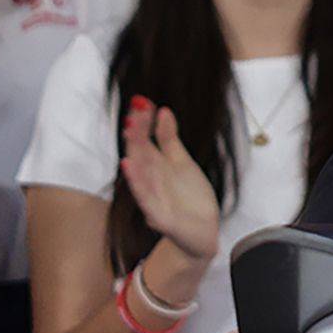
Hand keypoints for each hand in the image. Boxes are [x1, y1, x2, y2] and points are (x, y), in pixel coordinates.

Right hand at [119, 97, 222, 261]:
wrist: (202, 231)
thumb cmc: (189, 198)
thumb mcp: (181, 162)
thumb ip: (169, 138)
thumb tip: (162, 110)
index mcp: (155, 167)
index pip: (145, 141)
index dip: (143, 122)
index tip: (141, 102)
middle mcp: (150, 180)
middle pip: (140, 154)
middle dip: (137, 133)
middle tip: (135, 112)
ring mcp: (153, 198)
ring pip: (140, 173)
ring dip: (134, 153)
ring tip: (130, 132)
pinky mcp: (158, 217)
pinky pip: (146, 198)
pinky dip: (138, 184)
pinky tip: (131, 167)